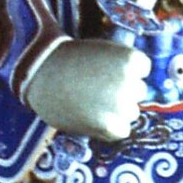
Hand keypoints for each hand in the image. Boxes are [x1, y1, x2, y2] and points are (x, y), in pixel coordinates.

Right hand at [23, 38, 151, 139]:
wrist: (39, 74)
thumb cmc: (69, 60)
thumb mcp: (102, 51)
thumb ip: (122, 66)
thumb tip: (140, 87)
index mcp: (131, 59)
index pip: (143, 70)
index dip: (126, 71)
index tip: (108, 71)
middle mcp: (130, 82)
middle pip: (139, 92)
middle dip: (122, 91)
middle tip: (97, 88)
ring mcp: (120, 105)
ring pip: (131, 113)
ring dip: (116, 111)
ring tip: (91, 102)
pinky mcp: (108, 125)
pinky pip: (121, 131)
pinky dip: (109, 128)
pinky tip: (92, 117)